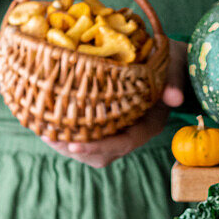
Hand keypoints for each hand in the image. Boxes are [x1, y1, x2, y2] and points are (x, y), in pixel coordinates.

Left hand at [42, 40, 188, 167]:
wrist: (167, 65)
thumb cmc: (169, 64)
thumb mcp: (175, 69)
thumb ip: (174, 83)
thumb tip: (175, 98)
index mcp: (148, 125)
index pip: (124, 143)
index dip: (98, 147)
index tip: (74, 145)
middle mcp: (132, 133)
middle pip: (102, 154)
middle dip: (74, 150)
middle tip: (47, 136)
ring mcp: (119, 131)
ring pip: (91, 151)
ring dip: (67, 145)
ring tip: (42, 131)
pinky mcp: (108, 125)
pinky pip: (87, 137)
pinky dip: (67, 134)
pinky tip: (47, 122)